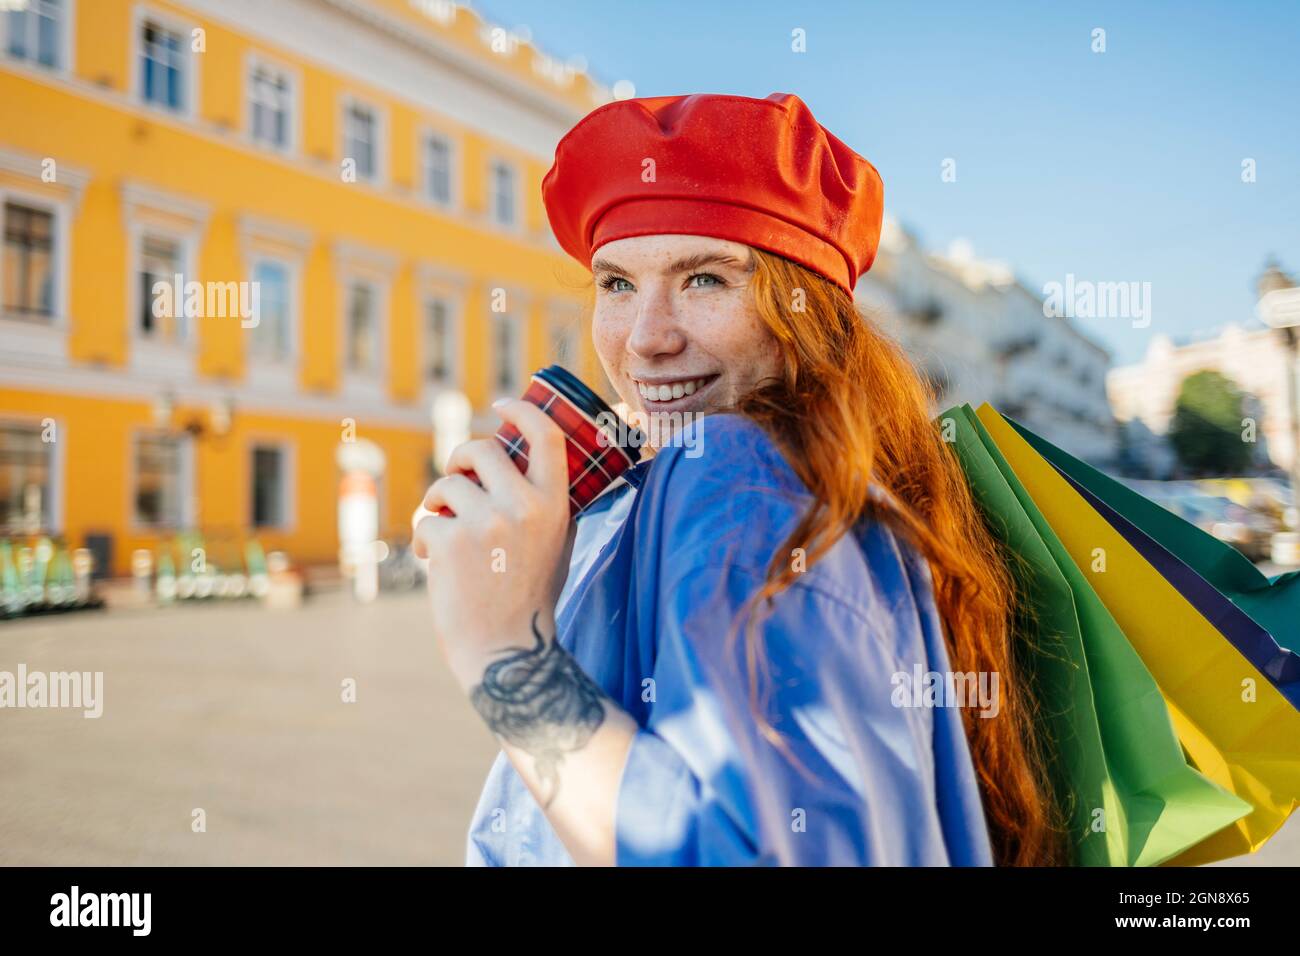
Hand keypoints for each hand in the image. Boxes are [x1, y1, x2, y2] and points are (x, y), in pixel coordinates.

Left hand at [413, 400, 575, 691]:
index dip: (521, 410)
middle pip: (481, 448)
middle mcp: (523, 507)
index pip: (545, 436)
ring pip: (447, 485)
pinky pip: (428, 520)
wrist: (506, 650)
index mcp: (555, 504)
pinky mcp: (450, 542)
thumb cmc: (528, 596)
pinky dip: (427, 541)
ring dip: (438, 504)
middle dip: (459, 459)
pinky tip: (440, 568)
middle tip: (454, 479)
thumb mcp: (556, 542)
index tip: (500, 404)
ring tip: (445, 533)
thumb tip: (522, 453)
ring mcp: (486, 523)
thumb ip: (544, 501)